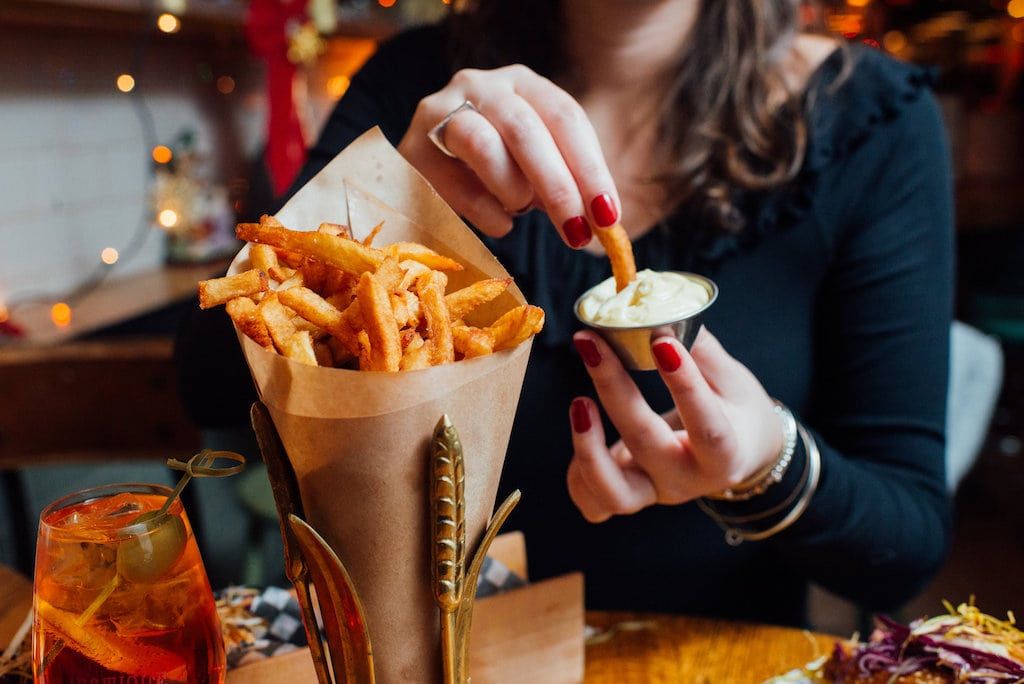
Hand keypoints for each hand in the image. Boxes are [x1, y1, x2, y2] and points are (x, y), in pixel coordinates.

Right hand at [398, 65, 620, 246]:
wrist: (432, 169)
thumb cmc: (501, 169)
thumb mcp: (542, 167)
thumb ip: (572, 186)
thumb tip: (605, 222)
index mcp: (524, 84)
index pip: (565, 118)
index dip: (591, 169)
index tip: (609, 216)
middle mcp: (481, 86)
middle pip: (525, 130)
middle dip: (558, 187)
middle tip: (577, 233)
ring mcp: (441, 111)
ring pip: (481, 144)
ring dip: (512, 189)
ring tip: (520, 210)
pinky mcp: (413, 148)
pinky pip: (449, 180)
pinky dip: (482, 210)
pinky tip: (498, 222)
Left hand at [566, 328, 783, 522]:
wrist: (739, 456)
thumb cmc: (736, 411)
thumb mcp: (733, 380)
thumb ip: (700, 350)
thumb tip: (662, 308)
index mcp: (725, 455)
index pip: (707, 427)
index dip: (684, 386)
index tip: (662, 341)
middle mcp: (687, 481)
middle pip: (647, 446)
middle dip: (614, 391)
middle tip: (592, 343)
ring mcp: (654, 494)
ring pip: (613, 494)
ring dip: (587, 448)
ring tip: (579, 402)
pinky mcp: (630, 497)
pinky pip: (592, 502)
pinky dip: (578, 471)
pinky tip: (583, 425)